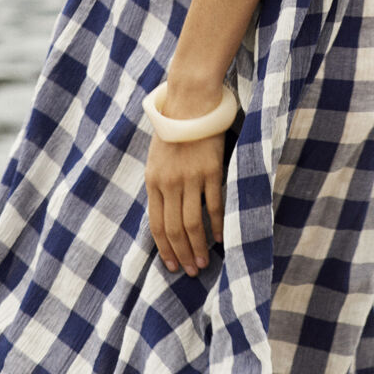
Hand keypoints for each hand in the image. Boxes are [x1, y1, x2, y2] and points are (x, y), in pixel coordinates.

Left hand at [145, 130, 224, 276]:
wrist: (190, 101)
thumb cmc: (174, 129)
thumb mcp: (157, 158)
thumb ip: (160, 185)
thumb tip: (165, 214)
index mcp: (153, 181)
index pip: (156, 224)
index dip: (164, 248)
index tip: (172, 265)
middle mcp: (169, 183)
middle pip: (174, 229)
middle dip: (182, 254)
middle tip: (191, 272)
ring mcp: (190, 177)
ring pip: (193, 223)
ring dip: (198, 247)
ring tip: (203, 263)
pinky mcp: (210, 170)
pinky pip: (214, 205)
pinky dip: (217, 225)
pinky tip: (220, 239)